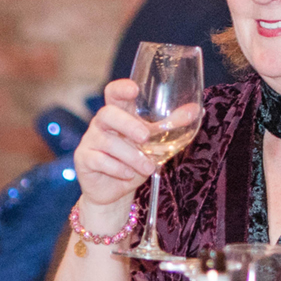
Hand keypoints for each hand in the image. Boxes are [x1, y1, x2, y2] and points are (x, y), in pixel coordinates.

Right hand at [73, 79, 156, 232]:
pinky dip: (118, 168)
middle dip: (127, 125)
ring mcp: (90, 141)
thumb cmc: (135, 161)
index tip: (134, 90)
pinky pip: (100, 160)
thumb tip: (196, 110)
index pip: (113, 93)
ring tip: (147, 167)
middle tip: (145, 137)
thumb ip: (171, 125)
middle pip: (107, 113)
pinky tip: (128, 174)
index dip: (121, 88)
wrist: (116, 192)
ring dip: (132, 156)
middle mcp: (102, 124)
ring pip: (108, 142)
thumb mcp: (155, 143)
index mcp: (119, 114)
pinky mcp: (84, 159)